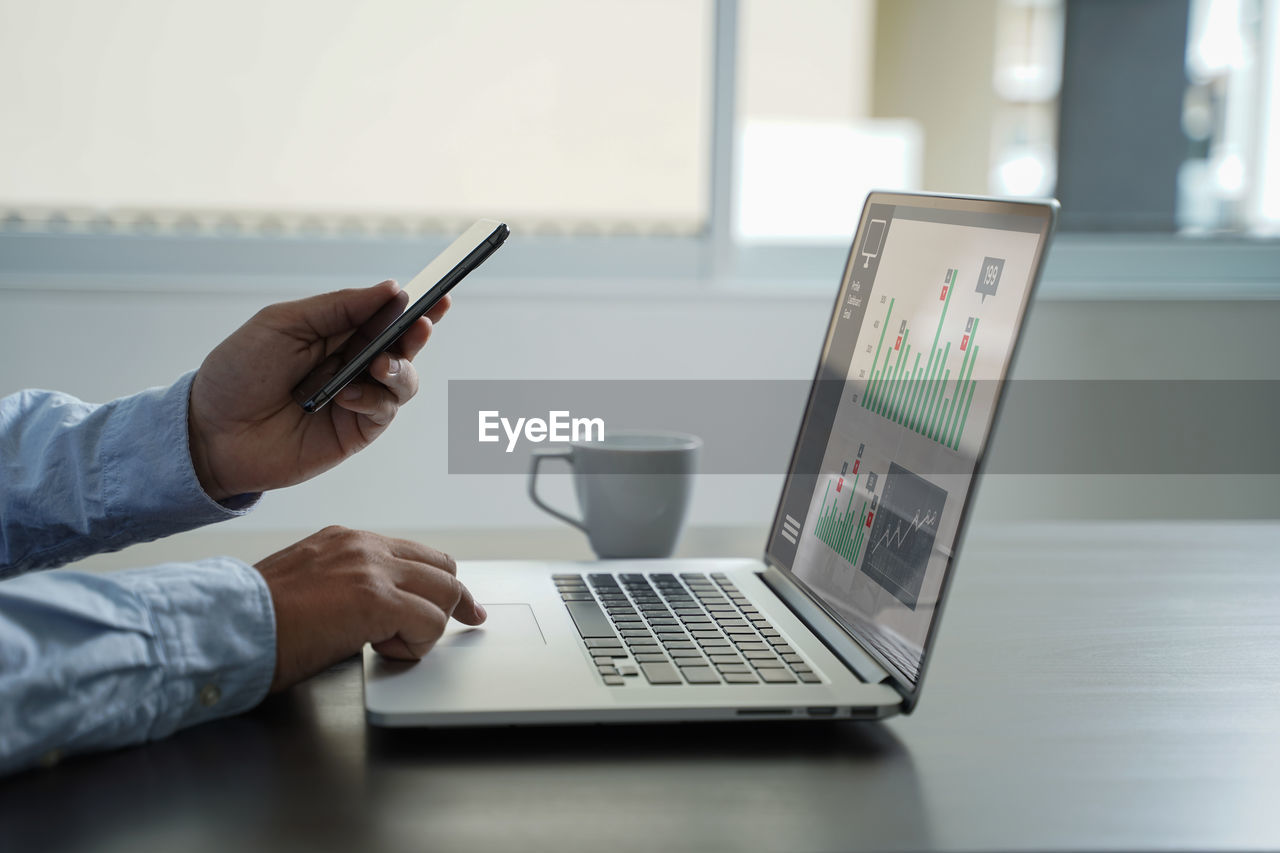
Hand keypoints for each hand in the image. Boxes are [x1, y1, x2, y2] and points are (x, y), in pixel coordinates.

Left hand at [188, 280, 450, 500]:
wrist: (211, 433)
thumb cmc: (237, 374)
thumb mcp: (283, 324)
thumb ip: (338, 307)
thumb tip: (390, 289)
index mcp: (335, 332)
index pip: (384, 313)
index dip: (414, 304)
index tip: (439, 293)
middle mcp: (352, 363)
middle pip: (404, 344)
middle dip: (418, 332)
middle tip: (421, 324)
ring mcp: (357, 398)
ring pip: (404, 378)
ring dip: (399, 367)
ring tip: (378, 365)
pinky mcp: (356, 430)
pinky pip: (385, 409)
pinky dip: (373, 398)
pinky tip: (348, 396)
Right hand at [254, 526, 485, 691]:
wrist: (227, 626)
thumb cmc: (256, 619)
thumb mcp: (306, 586)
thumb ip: (345, 586)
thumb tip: (374, 613)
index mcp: (346, 540)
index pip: (414, 554)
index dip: (440, 583)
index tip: (458, 603)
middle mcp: (364, 547)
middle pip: (442, 568)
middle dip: (454, 600)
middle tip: (466, 622)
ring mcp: (373, 570)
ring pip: (444, 593)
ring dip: (428, 627)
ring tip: (389, 645)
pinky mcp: (378, 600)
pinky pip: (430, 623)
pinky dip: (416, 645)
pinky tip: (381, 652)